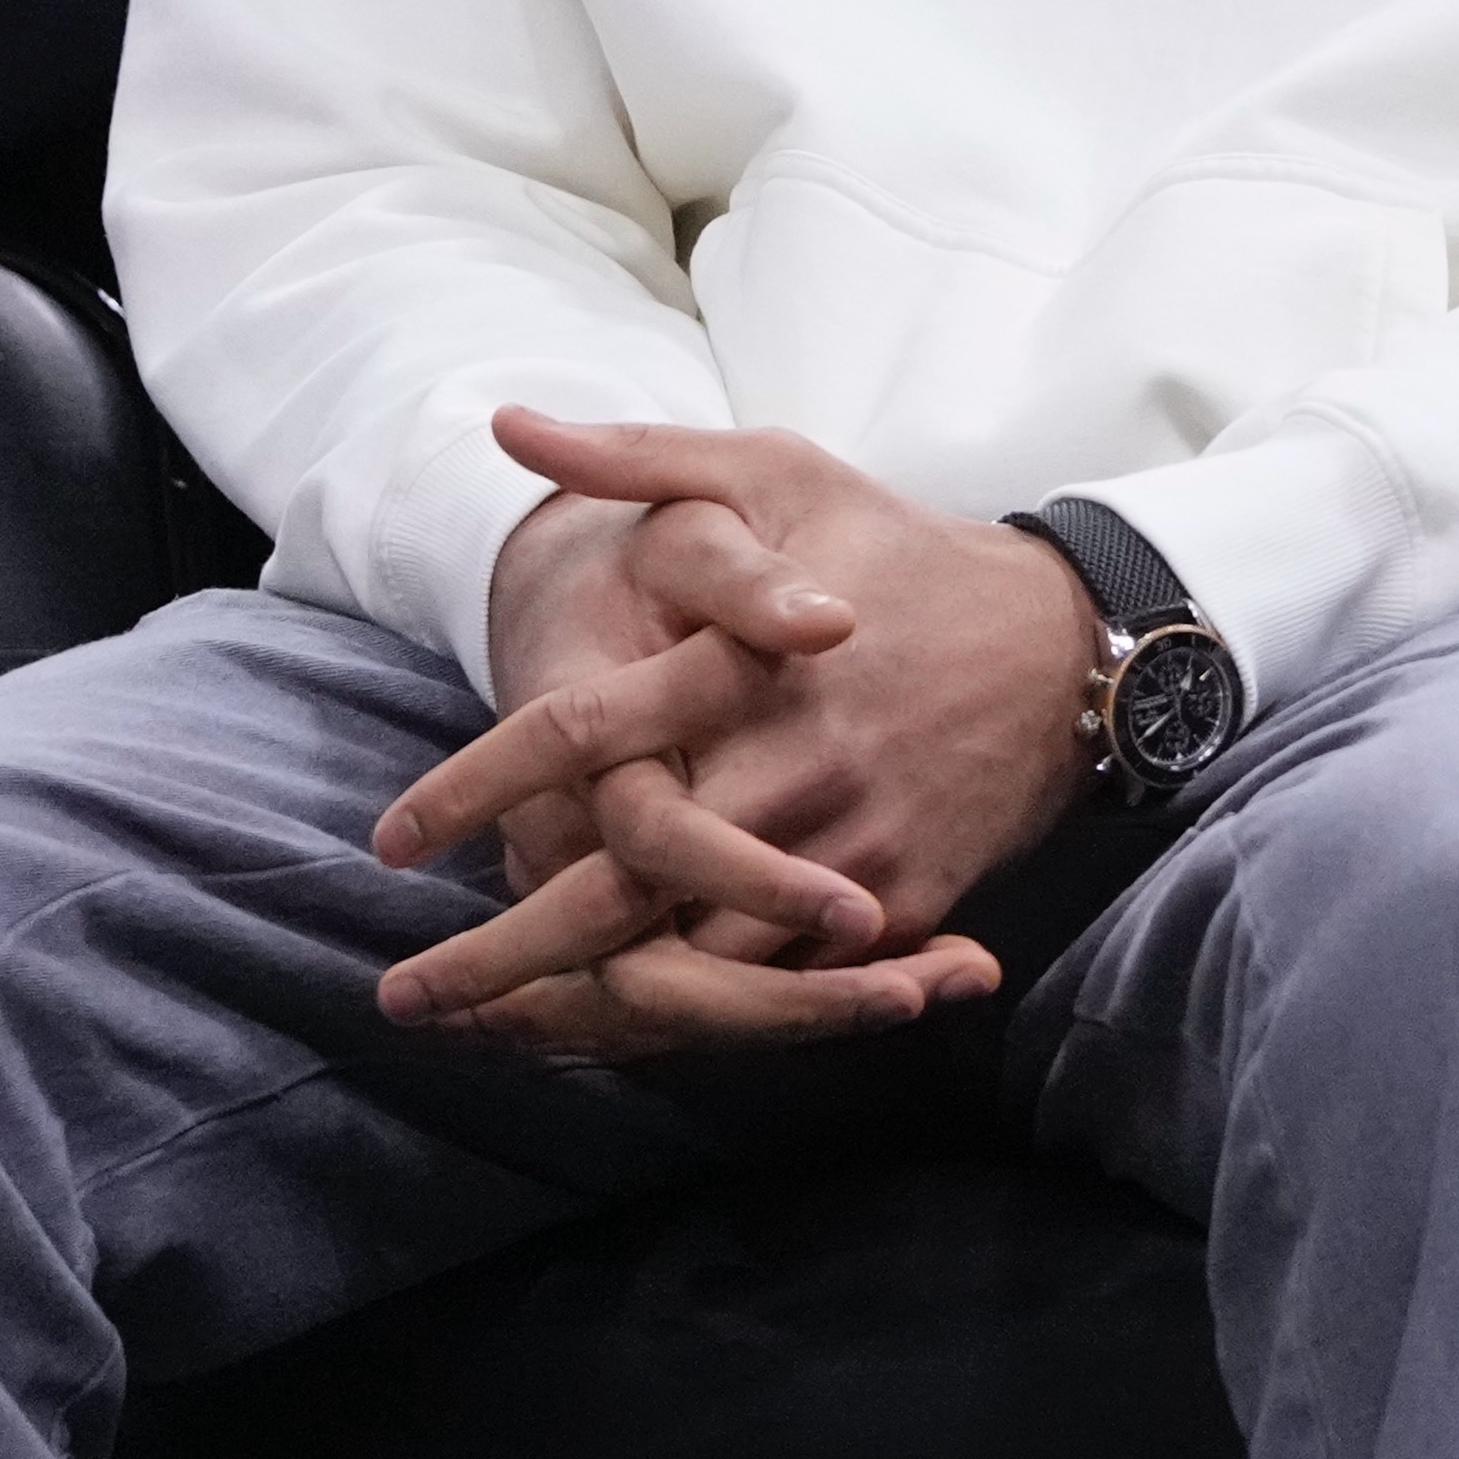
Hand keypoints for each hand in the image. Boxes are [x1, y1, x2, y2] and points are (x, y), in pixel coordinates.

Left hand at [374, 410, 1103, 1058]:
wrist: (1069, 642)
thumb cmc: (900, 549)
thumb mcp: (776, 472)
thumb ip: (639, 457)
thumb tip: (506, 422)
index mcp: (746, 664)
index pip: (579, 734)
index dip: (474, 787)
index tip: (390, 841)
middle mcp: (791, 768)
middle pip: (620, 891)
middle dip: (502, 959)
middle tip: (405, 998)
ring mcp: (847, 850)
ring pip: (696, 964)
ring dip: (585, 1013)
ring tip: (488, 1035)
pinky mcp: (895, 906)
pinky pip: (783, 988)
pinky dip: (695, 1020)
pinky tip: (613, 1034)